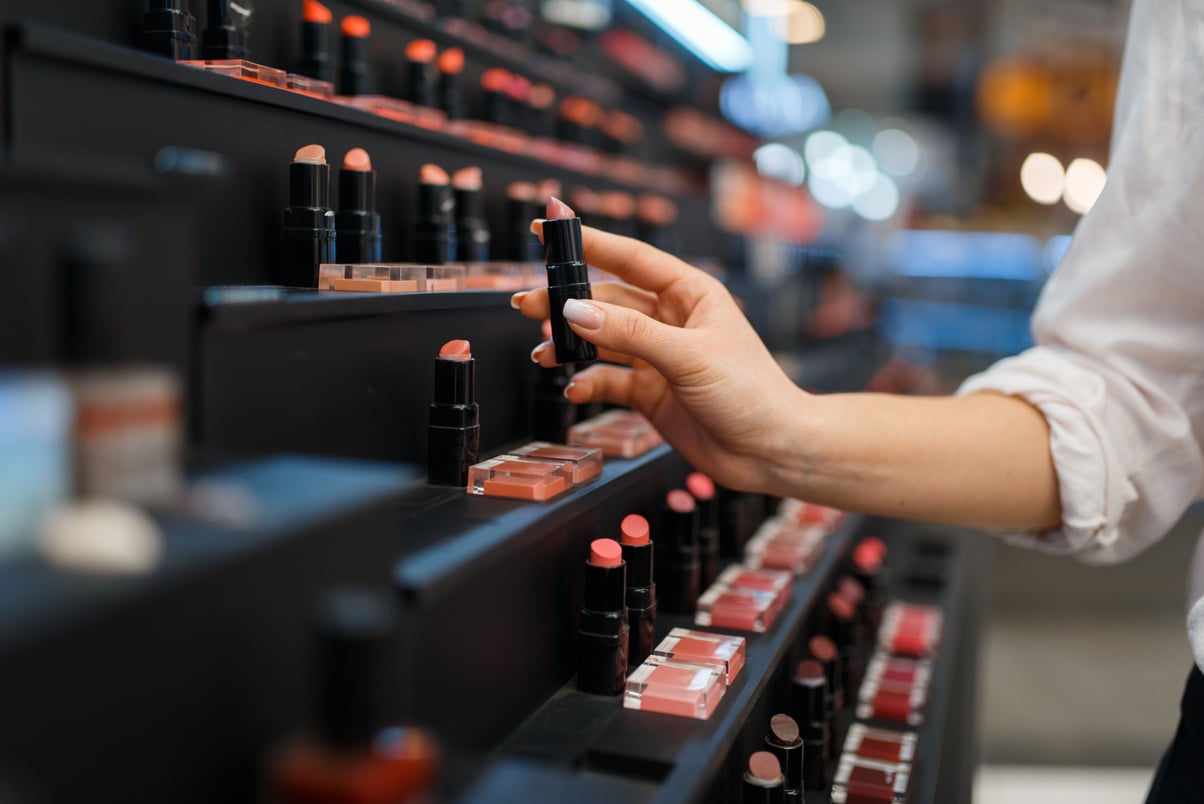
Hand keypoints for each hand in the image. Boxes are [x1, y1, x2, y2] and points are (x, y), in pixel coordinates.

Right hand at [511, 223, 807, 492]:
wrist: (772, 453)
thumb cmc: (751, 394)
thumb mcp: (689, 357)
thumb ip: (630, 334)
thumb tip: (576, 312)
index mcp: (690, 294)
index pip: (631, 259)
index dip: (589, 243)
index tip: (549, 228)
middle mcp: (671, 321)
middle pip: (607, 301)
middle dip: (566, 303)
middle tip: (527, 304)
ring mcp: (659, 358)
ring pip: (602, 342)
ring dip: (570, 346)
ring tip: (543, 355)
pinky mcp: (651, 394)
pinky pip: (609, 381)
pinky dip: (589, 384)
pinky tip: (575, 390)